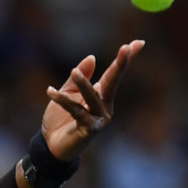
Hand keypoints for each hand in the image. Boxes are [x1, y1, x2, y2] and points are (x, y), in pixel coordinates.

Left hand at [42, 40, 144, 161]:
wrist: (50, 145)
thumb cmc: (60, 119)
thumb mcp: (68, 93)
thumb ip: (79, 76)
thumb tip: (92, 57)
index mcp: (101, 95)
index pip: (114, 74)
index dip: (125, 59)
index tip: (138, 42)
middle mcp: (104, 106)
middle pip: (113, 82)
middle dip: (120, 65)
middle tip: (125, 48)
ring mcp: (99, 119)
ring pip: (93, 97)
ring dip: (83, 84)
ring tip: (73, 72)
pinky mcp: (89, 129)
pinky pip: (76, 111)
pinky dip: (63, 100)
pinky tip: (50, 91)